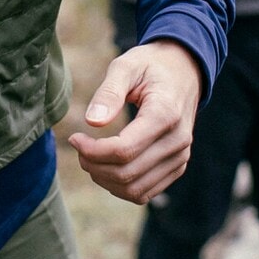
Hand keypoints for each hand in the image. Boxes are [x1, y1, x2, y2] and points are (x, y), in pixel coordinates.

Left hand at [69, 40, 202, 204]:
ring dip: (104, 179)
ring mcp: (180, 157)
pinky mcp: (177, 167)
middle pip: (127, 174)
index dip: (92, 151)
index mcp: (165, 114)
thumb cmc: (151, 66)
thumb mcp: (126, 66)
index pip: (124, 150)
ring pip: (135, 190)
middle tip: (79, 147)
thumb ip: (108, 92)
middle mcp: (178, 141)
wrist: (184, 72)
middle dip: (94, 166)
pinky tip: (107, 166)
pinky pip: (145, 192)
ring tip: (90, 157)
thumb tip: (92, 121)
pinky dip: (120, 186)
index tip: (75, 138)